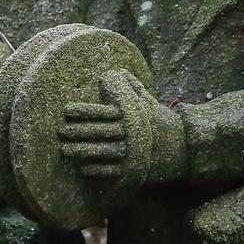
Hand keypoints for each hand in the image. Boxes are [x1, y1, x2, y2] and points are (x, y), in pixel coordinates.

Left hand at [58, 70, 183, 184]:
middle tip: (58, 131)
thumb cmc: (160, 121)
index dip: (85, 111)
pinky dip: (97, 170)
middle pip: (100, 132)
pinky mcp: (136, 169)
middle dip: (78, 132)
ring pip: (104, 152)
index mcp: (132, 114)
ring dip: (82, 152)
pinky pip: (113, 171)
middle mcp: (132, 133)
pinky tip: (82, 168)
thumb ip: (132, 87)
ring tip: (64, 151)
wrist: (184, 146)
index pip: (104, 111)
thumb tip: (115, 73)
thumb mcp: (149, 101)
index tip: (66, 110)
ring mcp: (134, 152)